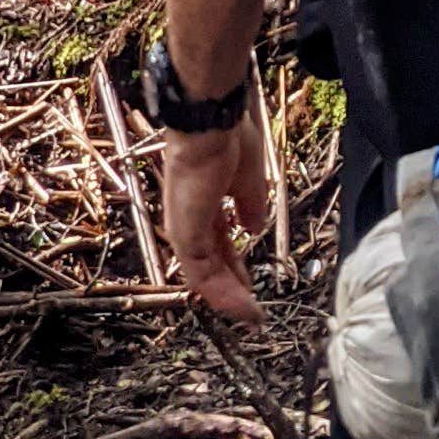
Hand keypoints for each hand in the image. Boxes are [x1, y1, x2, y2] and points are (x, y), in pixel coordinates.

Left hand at [160, 110, 271, 321]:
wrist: (211, 121)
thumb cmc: (228, 136)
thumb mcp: (247, 179)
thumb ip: (249, 206)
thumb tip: (254, 227)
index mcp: (204, 201)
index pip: (218, 242)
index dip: (235, 264)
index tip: (251, 282)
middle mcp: (191, 216)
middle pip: (210, 261)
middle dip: (232, 286)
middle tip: (249, 308)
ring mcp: (185, 226)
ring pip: (204, 274)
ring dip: (229, 298)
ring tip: (250, 316)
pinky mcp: (184, 233)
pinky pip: (201, 274)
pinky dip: (221, 294)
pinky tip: (242, 307)